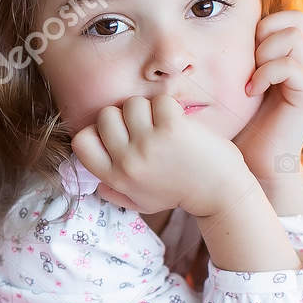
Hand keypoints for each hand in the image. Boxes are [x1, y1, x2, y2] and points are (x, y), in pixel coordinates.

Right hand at [71, 95, 246, 217]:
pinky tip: (180, 123)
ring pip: (132, 103)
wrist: (221, 193)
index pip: (81, 142)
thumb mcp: (141, 202)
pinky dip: (170, 107)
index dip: (96, 132)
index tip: (118, 135)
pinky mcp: (172, 129)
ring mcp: (148, 144)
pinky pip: (159, 100)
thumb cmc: (181, 194)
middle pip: (106, 115)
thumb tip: (96, 184)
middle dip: (125, 116)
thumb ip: (115, 192)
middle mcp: (128, 162)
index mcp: (116, 178)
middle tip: (146, 128)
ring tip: (164, 126)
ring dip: (149, 109)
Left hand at [232, 10, 302, 182]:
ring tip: (249, 78)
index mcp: (282, 60)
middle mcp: (299, 66)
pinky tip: (250, 92)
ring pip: (294, 37)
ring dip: (266, 51)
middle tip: (248, 60)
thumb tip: (190, 42)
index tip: (238, 51)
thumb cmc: (234, 131)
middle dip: (266, 32)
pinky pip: (291, 66)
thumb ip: (224, 64)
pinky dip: (267, 73)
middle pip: (294, 20)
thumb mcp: (226, 91)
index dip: (262, 24)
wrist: (253, 169)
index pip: (284, 18)